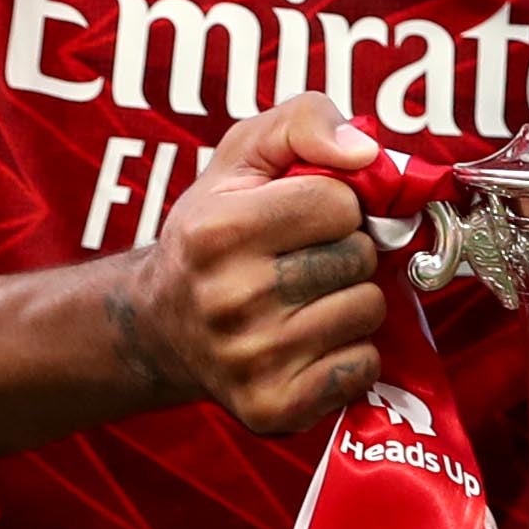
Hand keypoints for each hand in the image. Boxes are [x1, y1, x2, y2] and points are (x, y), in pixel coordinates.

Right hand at [112, 98, 395, 434]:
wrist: (161, 326)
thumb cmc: (214, 230)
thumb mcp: (243, 155)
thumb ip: (306, 122)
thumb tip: (366, 153)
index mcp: (218, 231)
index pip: (340, 204)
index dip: (335, 204)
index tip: (304, 215)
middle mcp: (229, 299)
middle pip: (358, 258)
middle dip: (345, 251)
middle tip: (304, 259)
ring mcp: (251, 360)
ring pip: (367, 311)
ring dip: (351, 300)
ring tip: (306, 299)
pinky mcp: (272, 407)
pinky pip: (363, 366)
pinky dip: (350, 351)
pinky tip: (310, 341)